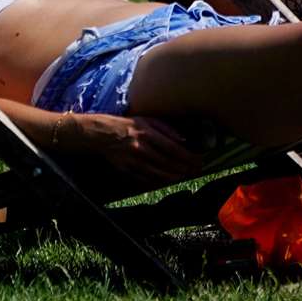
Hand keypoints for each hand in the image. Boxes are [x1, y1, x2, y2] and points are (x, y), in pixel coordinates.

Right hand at [63, 112, 203, 181]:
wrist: (102, 134)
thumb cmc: (128, 125)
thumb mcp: (147, 120)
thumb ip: (166, 128)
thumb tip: (183, 139)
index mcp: (147, 133)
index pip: (172, 147)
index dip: (187, 156)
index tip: (199, 160)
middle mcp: (141, 147)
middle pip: (167, 161)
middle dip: (184, 167)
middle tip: (196, 170)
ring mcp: (133, 160)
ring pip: (158, 172)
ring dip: (174, 175)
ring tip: (185, 175)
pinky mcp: (126, 169)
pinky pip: (145, 177)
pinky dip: (158, 180)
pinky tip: (167, 180)